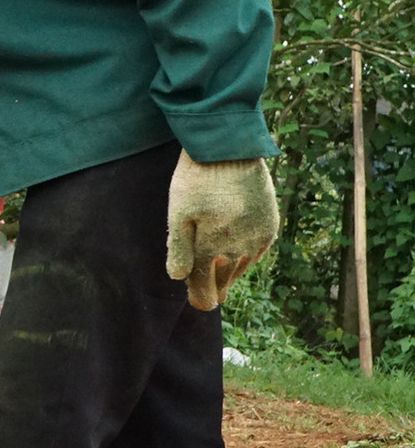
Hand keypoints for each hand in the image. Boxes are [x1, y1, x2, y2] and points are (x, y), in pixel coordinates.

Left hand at [165, 152, 278, 310]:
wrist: (231, 149)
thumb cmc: (197, 179)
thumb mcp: (177, 212)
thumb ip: (178, 248)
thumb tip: (178, 278)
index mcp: (212, 249)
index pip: (205, 289)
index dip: (199, 296)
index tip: (195, 298)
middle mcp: (239, 250)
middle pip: (223, 280)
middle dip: (211, 283)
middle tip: (200, 284)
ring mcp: (258, 239)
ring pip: (240, 268)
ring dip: (226, 268)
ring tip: (214, 263)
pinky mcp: (270, 226)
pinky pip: (255, 252)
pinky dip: (242, 254)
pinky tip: (232, 247)